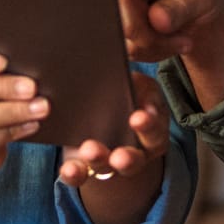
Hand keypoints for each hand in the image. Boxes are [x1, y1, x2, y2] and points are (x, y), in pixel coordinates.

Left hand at [58, 72, 168, 188]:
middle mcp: (136, 150)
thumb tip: (122, 48)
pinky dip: (75, 174)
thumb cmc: (123, 92)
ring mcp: (111, 162)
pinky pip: (82, 176)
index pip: (155, 128)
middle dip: (128, 157)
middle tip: (119, 155)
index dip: (148, 124)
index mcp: (151, 124)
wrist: (105, 111)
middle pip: (135, 157)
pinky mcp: (88, 168)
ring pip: (108, 168)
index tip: (138, 118)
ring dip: (100, 161)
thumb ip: (129, 76)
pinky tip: (68, 168)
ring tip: (89, 152)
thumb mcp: (134, 83)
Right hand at [113, 0, 223, 105]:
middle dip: (151, 36)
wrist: (200, 9)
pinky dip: (152, 52)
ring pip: (123, 38)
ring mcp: (116, 5)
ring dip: (156, 47)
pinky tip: (169, 43)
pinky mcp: (117, 27)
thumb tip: (157, 20)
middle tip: (184, 40)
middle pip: (118, 16)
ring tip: (181, 40)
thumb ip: (181, 4)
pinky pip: (127, 49)